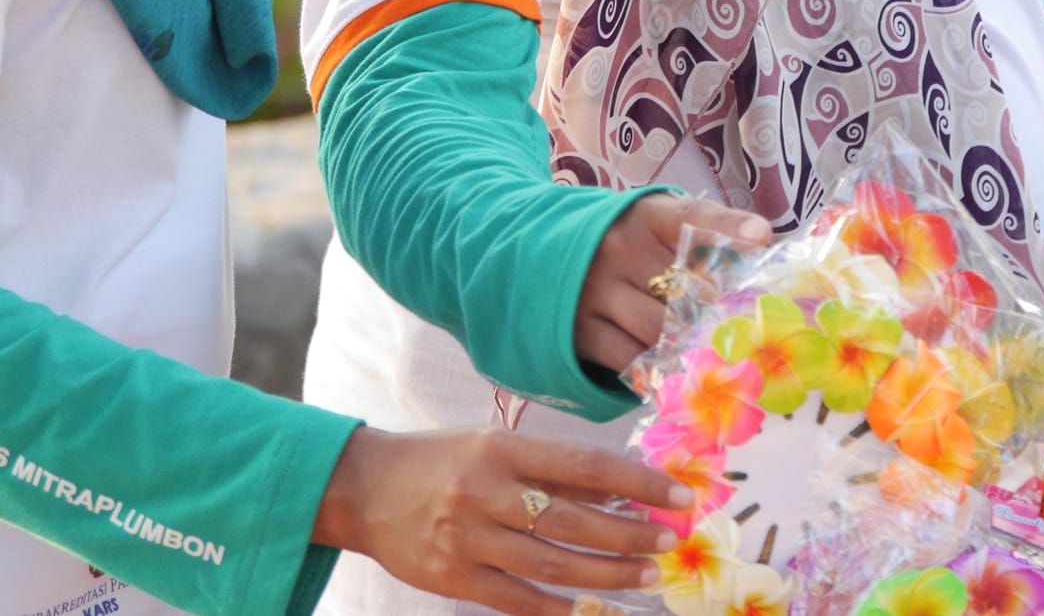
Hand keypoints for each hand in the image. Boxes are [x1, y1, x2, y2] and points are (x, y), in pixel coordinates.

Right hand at [313, 425, 693, 614]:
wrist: (364, 489)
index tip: (679, 495)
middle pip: (573, 522)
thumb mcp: (494, 445)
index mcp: (502, 450)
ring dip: (606, 576)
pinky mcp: (453, 578)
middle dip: (629, 536)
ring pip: (552, 566)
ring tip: (646, 578)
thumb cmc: (443, 459)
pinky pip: (516, 599)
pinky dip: (558, 608)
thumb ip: (550, 467)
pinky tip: (593, 609)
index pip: (585, 467)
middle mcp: (486, 493)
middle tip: (669, 544)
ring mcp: (467, 540)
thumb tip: (620, 491)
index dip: (638, 483)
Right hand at [575, 195, 770, 373]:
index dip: (728, 227)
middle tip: (748, 330)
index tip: (760, 237)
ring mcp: (597, 290)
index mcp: (648, 217)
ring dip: (689, 345)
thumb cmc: (633, 243)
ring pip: (658, 329)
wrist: (556, 253)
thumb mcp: (663, 224)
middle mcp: (620, 249)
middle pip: (683, 288)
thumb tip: (761, 242)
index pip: (692, 217)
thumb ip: (708, 233)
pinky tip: (675, 369)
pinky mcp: (581, 330)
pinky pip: (630, 359)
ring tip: (715, 355)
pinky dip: (657, 368)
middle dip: (718, 312)